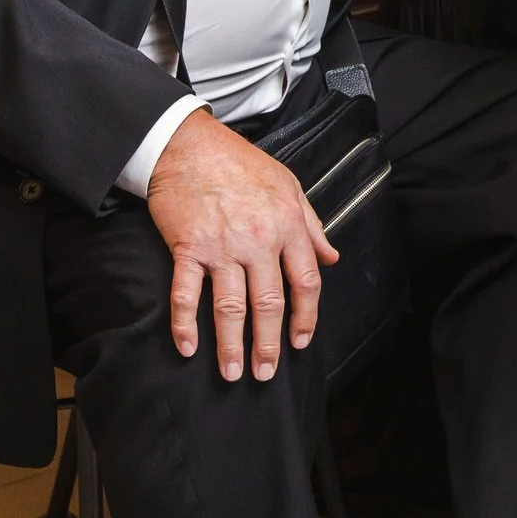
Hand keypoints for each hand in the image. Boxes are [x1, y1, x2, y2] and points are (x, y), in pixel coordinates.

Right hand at [144, 111, 338, 381]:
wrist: (190, 144)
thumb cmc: (240, 163)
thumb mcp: (290, 187)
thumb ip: (311, 226)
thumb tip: (331, 257)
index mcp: (289, 226)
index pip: (306, 283)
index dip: (305, 318)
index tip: (299, 341)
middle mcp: (259, 240)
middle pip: (269, 303)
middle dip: (268, 344)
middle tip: (265, 373)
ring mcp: (222, 246)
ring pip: (230, 307)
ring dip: (231, 345)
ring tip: (232, 373)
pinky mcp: (188, 247)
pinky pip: (186, 293)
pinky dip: (185, 324)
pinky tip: (187, 347)